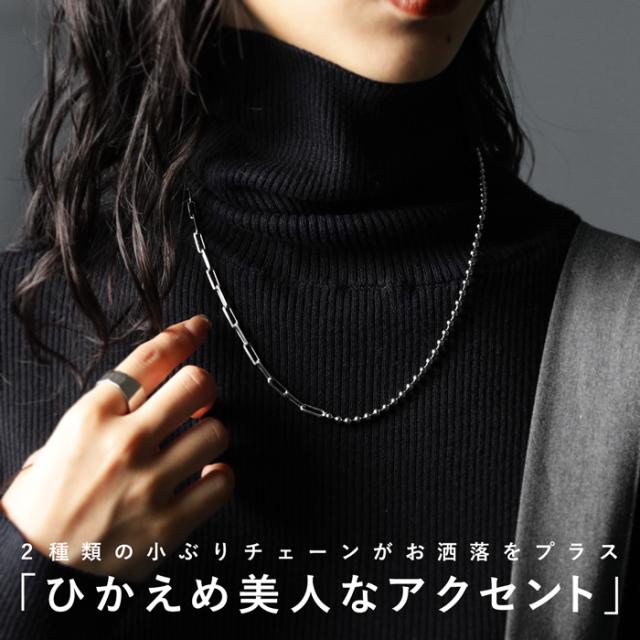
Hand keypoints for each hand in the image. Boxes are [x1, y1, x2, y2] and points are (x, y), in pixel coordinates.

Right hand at [0, 314, 233, 582]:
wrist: (33, 569)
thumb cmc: (48, 499)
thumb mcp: (65, 438)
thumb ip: (110, 408)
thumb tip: (157, 381)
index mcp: (93, 416)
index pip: (151, 358)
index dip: (183, 336)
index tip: (199, 329)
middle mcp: (124, 444)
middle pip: (196, 385)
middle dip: (204, 387)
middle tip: (198, 400)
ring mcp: (148, 485)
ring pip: (216, 432)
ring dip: (211, 436)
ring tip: (196, 448)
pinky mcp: (168, 525)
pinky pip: (222, 482)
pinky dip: (218, 477)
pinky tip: (204, 478)